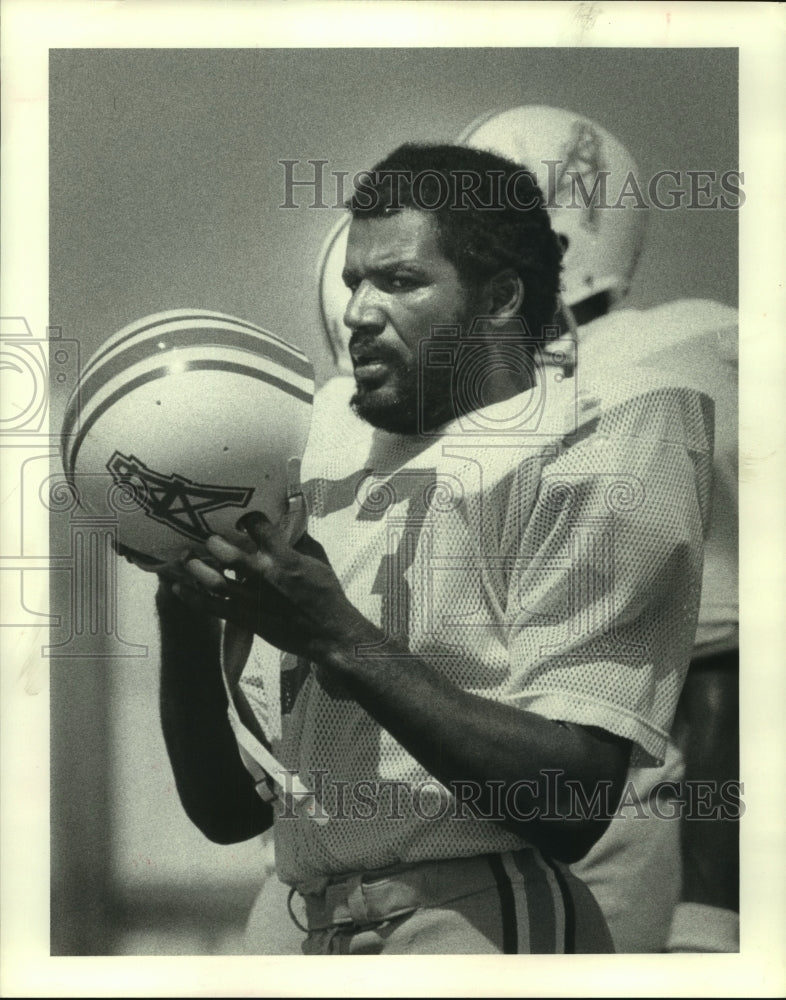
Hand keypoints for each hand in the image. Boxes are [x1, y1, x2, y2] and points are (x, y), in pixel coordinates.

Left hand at [175, 511, 371, 660]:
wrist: (330, 633)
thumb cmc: (327, 596)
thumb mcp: (318, 561)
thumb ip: (299, 544)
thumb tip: (289, 528)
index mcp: (285, 557)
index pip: (258, 526)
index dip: (247, 518)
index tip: (242, 519)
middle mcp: (265, 575)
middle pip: (228, 554)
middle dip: (213, 543)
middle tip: (208, 540)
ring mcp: (253, 599)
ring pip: (215, 581)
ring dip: (196, 568)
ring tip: (186, 558)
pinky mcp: (246, 618)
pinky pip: (213, 607)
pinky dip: (192, 598)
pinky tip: (179, 588)